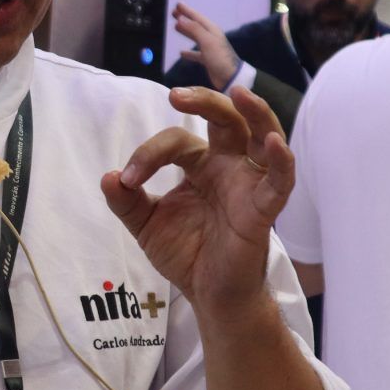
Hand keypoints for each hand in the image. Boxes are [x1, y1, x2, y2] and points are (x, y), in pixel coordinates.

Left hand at [100, 86, 293, 311]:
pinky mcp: (262, 210)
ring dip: (256, 113)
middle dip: (205, 101)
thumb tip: (108, 176)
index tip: (127, 180)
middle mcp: (228, 167)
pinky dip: (282, 161)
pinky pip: (280, 182)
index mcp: (201, 165)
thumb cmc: (186, 253)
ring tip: (241, 93)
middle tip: (176, 94)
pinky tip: (274, 143)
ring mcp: (248, 185)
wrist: (207, 295)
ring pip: (262, 137)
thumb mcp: (146, 225)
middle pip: (226, 120)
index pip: (177, 142)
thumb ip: (126, 201)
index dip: (149, 155)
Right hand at [173, 2, 238, 88]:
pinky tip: (182, 53)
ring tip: (175, 27)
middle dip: (185, 18)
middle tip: (174, 13)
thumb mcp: (207, 41)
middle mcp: (210, 37)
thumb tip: (180, 19)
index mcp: (211, 30)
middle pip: (195, 25)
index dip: (187, 11)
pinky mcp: (207, 60)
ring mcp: (209, 48)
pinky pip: (195, 53)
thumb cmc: (220, 58)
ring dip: (185, 32)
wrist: (231, 77)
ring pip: (194, 37)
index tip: (177, 4)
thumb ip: (194, 29)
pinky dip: (189, 52)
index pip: (197, 17)